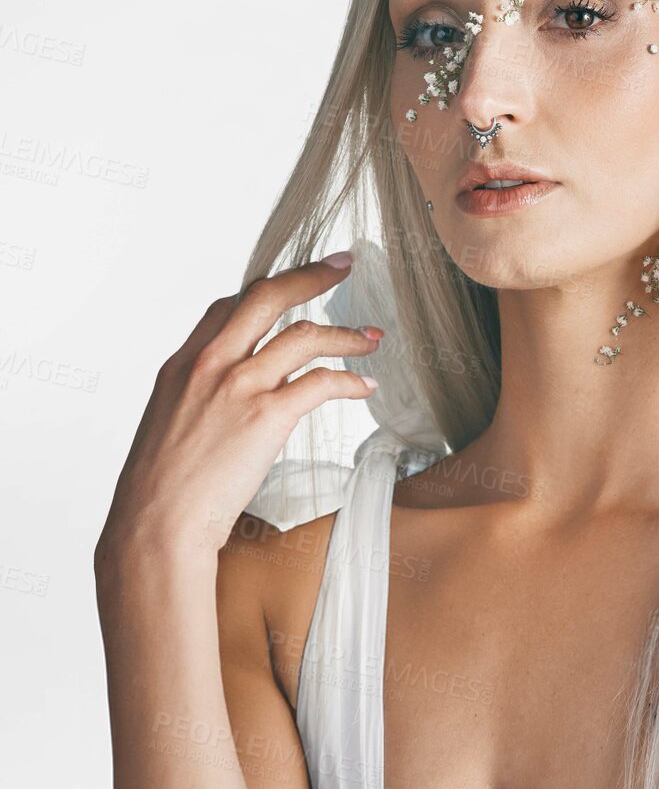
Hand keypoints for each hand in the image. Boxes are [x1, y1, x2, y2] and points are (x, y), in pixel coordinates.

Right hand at [94, 252, 383, 569]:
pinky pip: (322, 381)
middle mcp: (210, 364)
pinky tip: (365, 387)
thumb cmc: (162, 490)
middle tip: (342, 266)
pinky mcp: (266, 415)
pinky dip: (351, 380)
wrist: (157, 523)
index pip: (229, 307)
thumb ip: (201, 402)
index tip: (292, 285)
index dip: (266, 291)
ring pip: (303, 335)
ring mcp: (239, 386)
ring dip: (346, 333)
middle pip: (266, 297)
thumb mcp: (170, 427)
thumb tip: (230, 406)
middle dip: (310, 276)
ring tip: (372, 339)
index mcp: (183, 365)